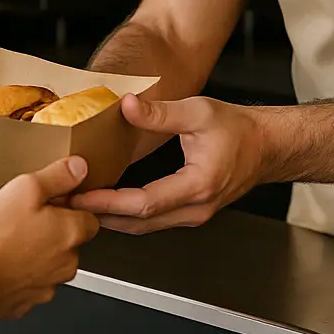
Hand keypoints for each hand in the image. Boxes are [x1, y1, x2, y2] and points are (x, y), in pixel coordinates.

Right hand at [0, 156, 100, 320]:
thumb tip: (78, 168)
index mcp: (72, 232)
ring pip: (47, 259)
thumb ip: (57, 177)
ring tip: (5, 235)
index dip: (70, 207)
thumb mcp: (25, 189)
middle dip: (48, 228)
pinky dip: (18, 269)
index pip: (89, 217)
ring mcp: (49, 283)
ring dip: (32, 248)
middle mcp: (68, 261)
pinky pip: (28, 278)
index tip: (52, 203)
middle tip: (23, 217)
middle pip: (67, 238)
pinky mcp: (30, 299)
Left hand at [68, 94, 265, 233]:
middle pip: (138, 223)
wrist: (266, 146)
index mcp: (197, 185)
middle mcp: (195, 208)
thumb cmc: (238, 129)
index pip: (143, 203)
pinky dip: (128, 215)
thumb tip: (128, 107)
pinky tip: (109, 202)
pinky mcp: (191, 213)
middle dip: (100, 215)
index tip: (80, 196)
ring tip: (80, 203)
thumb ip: (161, 112)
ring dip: (112, 218)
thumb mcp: (198, 111)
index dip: (107, 202)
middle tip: (67, 203)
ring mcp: (194, 215)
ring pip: (144, 227)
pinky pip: (153, 221)